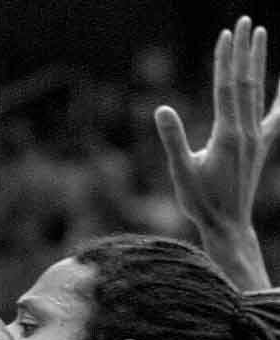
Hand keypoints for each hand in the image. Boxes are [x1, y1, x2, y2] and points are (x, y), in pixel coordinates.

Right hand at [155, 16, 279, 234]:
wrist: (228, 226)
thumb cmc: (201, 204)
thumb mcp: (181, 173)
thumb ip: (173, 140)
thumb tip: (161, 110)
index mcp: (227, 135)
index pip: (227, 88)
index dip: (226, 60)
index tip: (226, 35)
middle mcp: (247, 131)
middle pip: (247, 82)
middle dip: (246, 51)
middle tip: (246, 22)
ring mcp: (257, 137)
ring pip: (259, 92)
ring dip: (259, 62)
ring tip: (261, 35)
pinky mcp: (260, 146)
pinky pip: (274, 115)